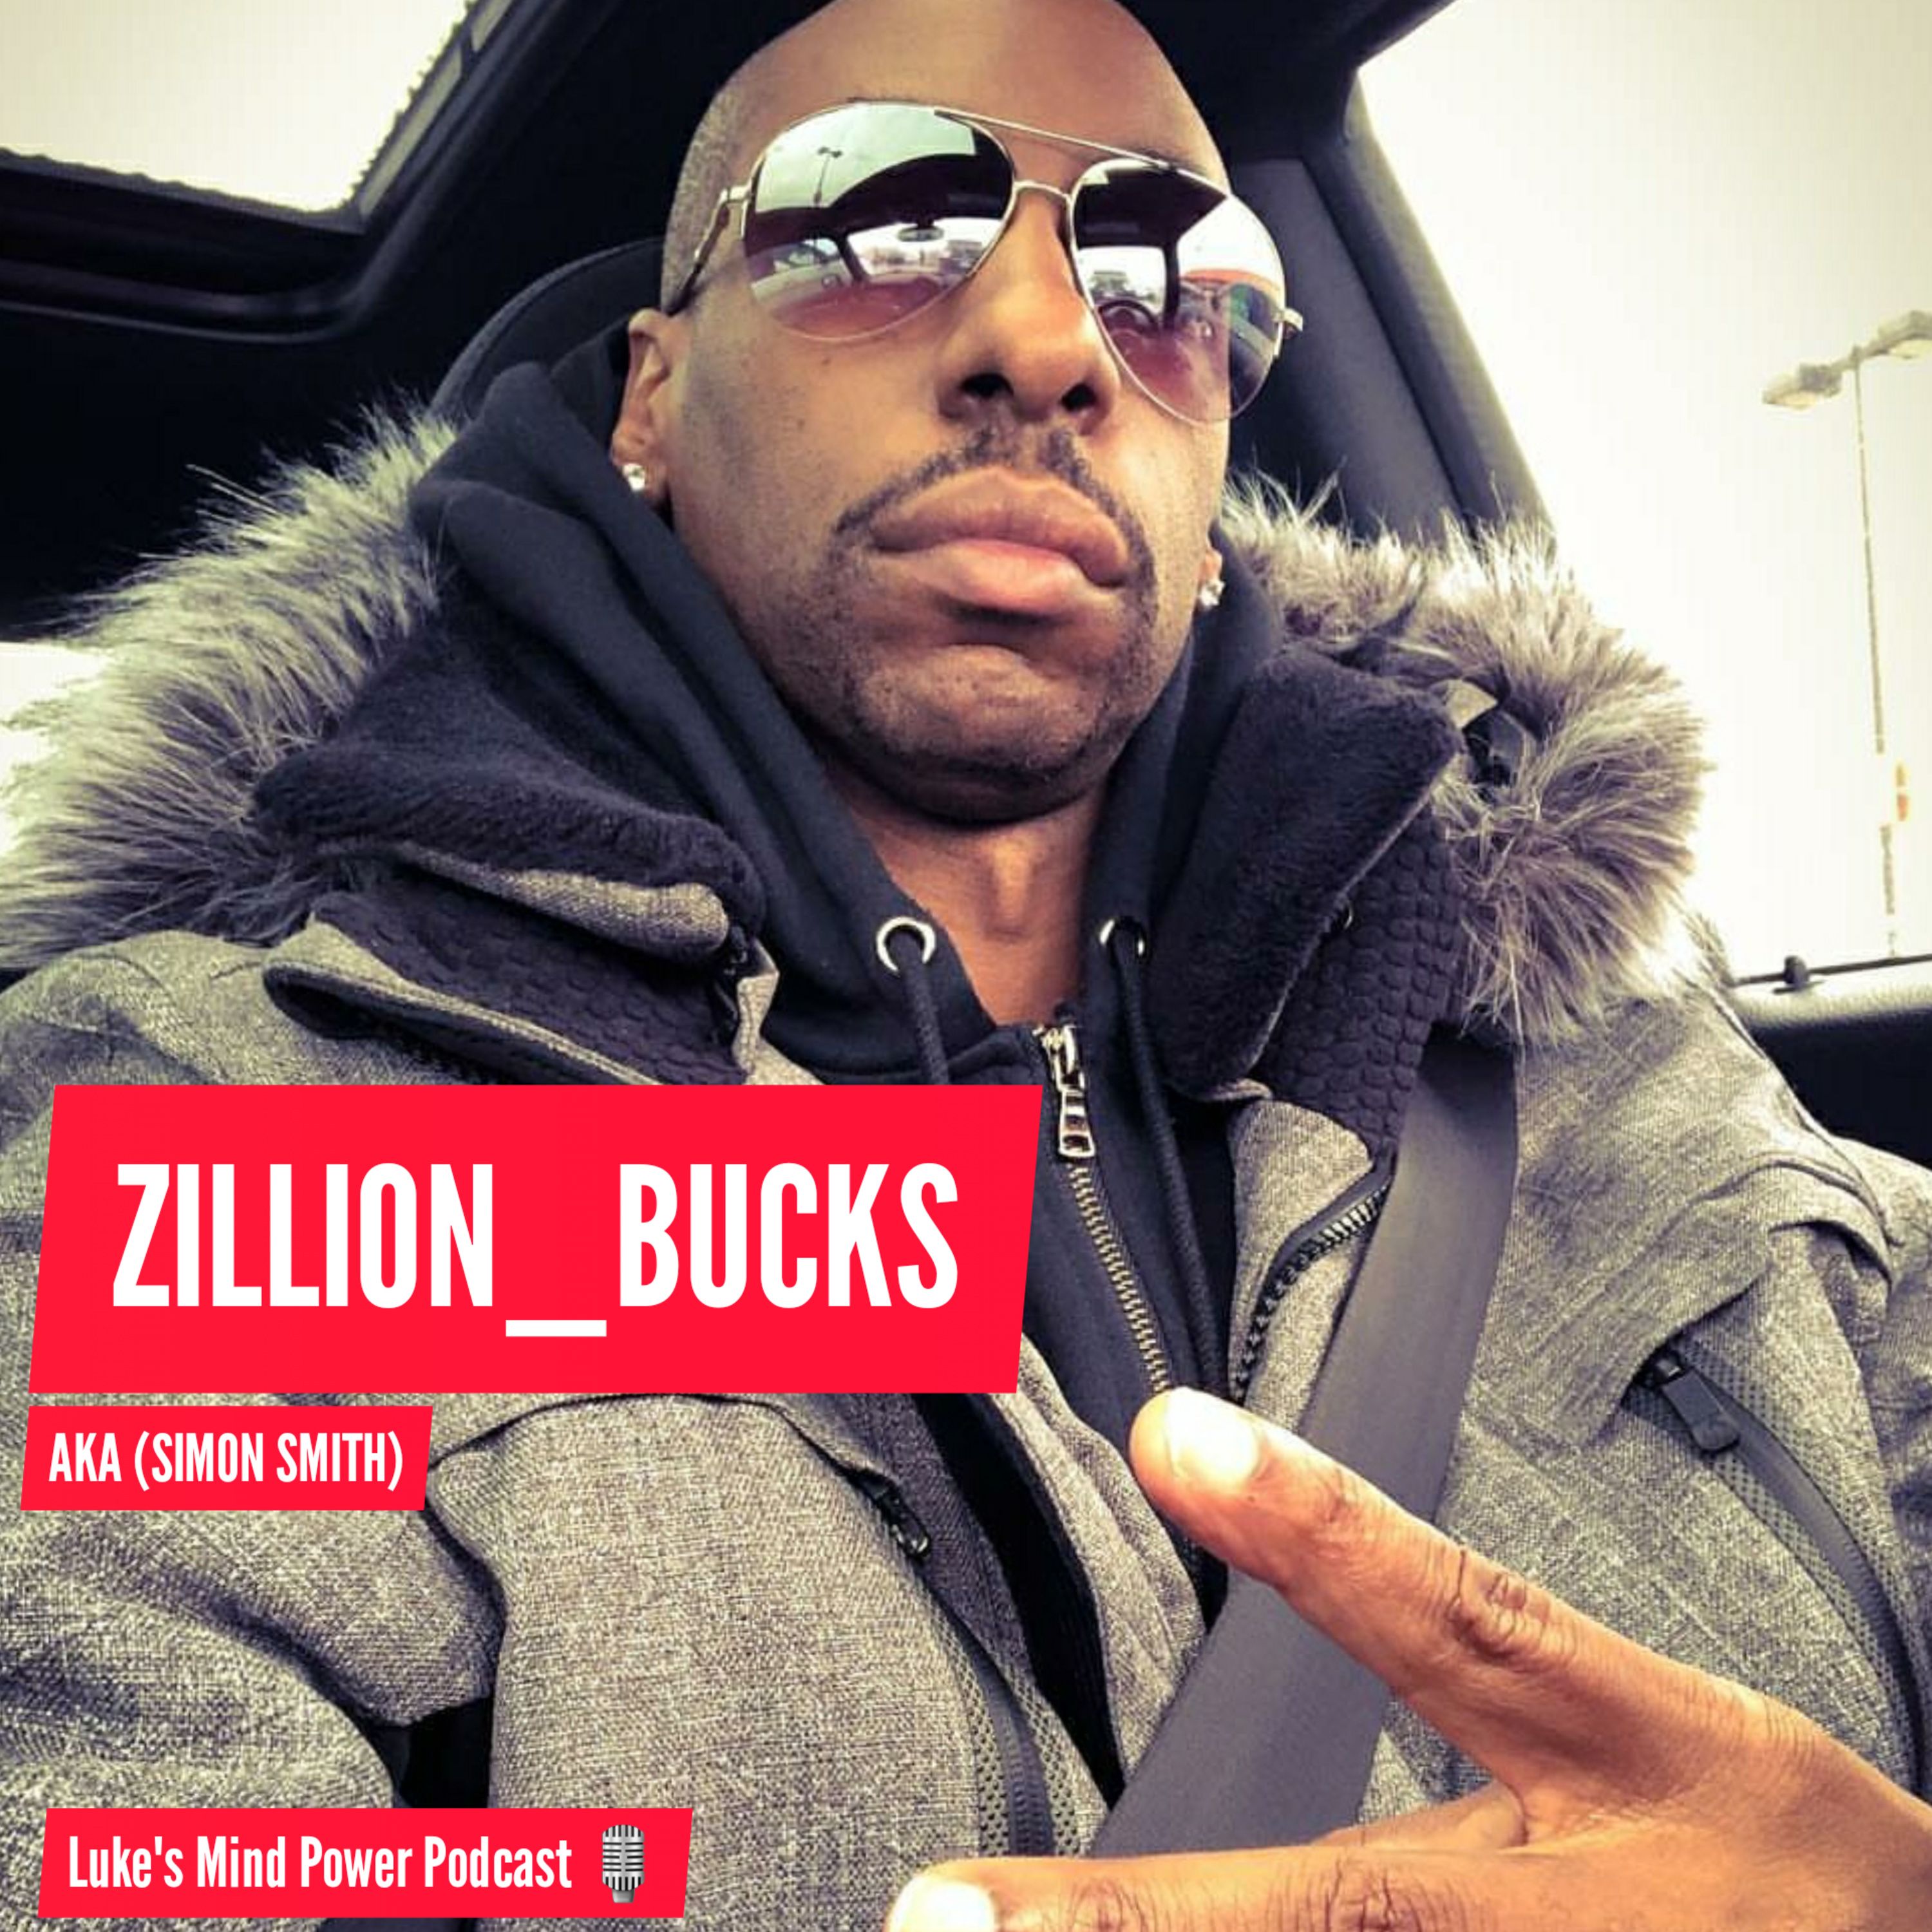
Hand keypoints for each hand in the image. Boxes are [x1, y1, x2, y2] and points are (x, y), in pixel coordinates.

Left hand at [886, 1388, 1931, 1930]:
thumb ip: (1472, 1640)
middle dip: (1132, 1925)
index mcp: (1626, 1755)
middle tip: (938, 1920)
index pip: (1456, 1620)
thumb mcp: (1655, 1720)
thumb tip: (1255, 1506)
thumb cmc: (1779, 1866)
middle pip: (1348, 1909)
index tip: (1172, 1437)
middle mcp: (1574, 1917)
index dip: (1318, 1528)